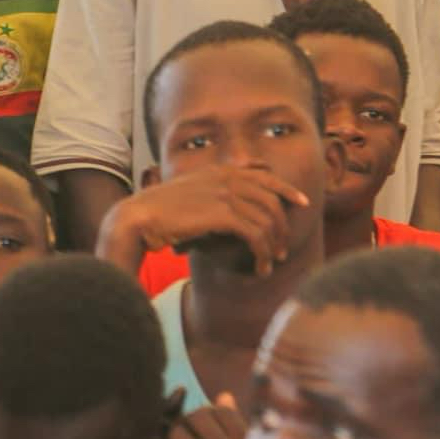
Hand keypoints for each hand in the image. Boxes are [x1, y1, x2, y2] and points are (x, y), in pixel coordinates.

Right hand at [101, 167, 307, 276]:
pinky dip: (263, 254)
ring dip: (273, 246)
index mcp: (219, 170)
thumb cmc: (160, 215)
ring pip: (267, 219)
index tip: (301, 202)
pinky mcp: (222, 213)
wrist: (138, 219)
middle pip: (271, 199)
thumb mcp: (190, 198)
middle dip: (282, 226)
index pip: (264, 175)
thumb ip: (213, 199)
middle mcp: (226, 177)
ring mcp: (225, 193)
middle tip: (283, 250)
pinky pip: (256, 234)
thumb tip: (232, 219)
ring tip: (270, 264)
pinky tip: (260, 268)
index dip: (286, 188)